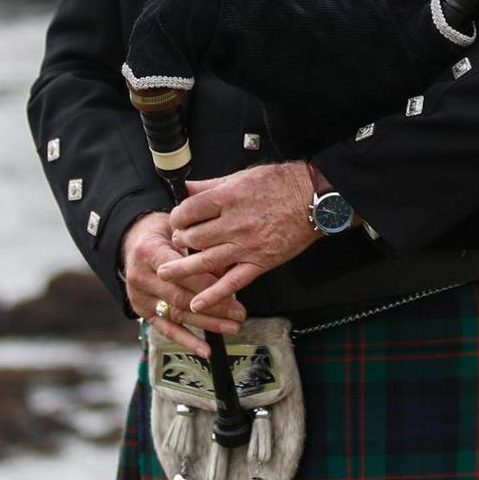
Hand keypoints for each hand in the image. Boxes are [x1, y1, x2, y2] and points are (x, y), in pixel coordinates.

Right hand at [119, 211, 245, 358]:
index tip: (232, 290)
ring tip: (232, 328)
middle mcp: (140, 276)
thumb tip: (229, 267)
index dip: (206, 283)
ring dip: (206, 324)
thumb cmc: (165, 233)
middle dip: (212, 307)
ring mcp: (140, 297)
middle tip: (239, 313)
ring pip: (177, 314)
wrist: (135, 241)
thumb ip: (199, 247)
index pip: (180, 272)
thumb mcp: (179, 230)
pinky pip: (166, 329)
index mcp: (148, 251)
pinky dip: (187, 341)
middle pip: (180, 297)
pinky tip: (206, 350)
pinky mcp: (142, 312)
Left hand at [157, 162, 316, 316]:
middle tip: (179, 241)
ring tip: (165, 273)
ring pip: (206, 261)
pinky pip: (233, 282)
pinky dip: (213, 295)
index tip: (178, 219)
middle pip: (193, 237)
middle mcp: (234, 223)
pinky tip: (197, 304)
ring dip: (182, 269)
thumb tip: (186, 187)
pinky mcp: (260, 262)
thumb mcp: (242, 175)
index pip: (189, 211)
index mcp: (228, 197)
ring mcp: (246, 245)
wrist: (313, 200)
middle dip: (180, 240)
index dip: (177, 216)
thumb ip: (211, 184)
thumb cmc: (280, 184)